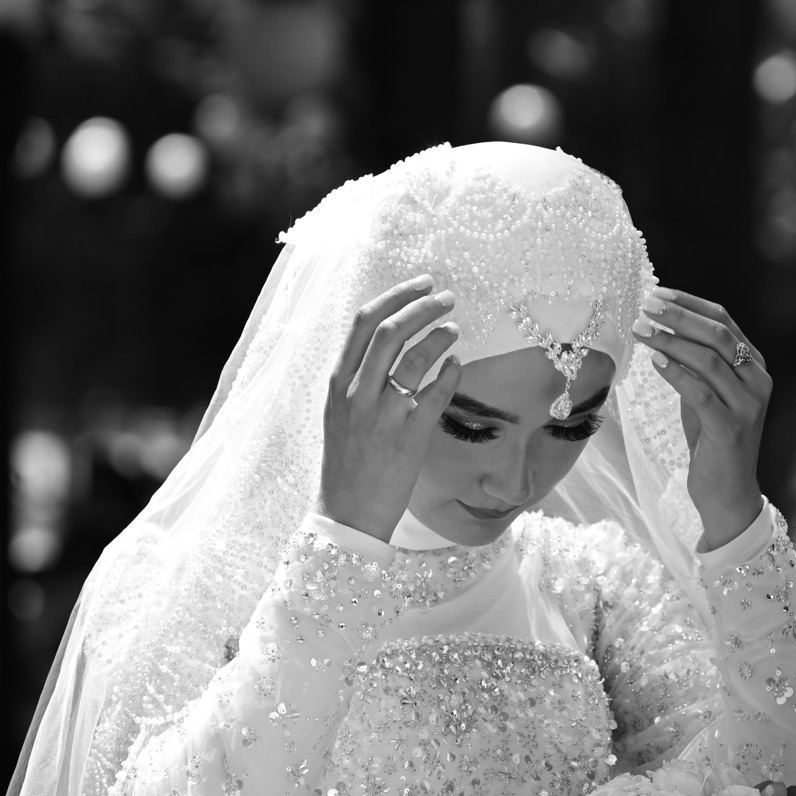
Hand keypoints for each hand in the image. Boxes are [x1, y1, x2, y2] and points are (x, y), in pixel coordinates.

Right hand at [315, 275, 461, 541]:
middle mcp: (358, 393)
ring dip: (439, 336)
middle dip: (422, 306)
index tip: (421, 284)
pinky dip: (449, 373)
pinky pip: (435, 393)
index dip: (396, 296)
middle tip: (447, 298)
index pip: (364, 322)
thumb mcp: (341, 412)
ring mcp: (383, 414)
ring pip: (414, 356)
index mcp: (338, 382)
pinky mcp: (408, 436)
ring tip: (455, 329)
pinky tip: (456, 366)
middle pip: (390, 329)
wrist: (348, 511)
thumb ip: (358, 377)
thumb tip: (389, 340)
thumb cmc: (348, 461)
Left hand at [631, 287, 767, 550]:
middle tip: (645, 305)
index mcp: (755, 367)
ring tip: (641, 330)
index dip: (690, 304)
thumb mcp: (707, 394)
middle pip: (718, 334)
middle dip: (678, 315)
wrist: (729, 493)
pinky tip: (655, 362)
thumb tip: (661, 328)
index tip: (657, 293)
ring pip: (708, 360)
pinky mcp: (731, 428)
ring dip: (670, 341)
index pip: (725, 321)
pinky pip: (701, 392)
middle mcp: (758, 381)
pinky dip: (676, 374)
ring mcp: (748, 405)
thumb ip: (695, 364)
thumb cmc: (713, 441)